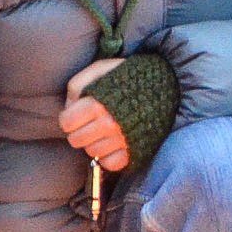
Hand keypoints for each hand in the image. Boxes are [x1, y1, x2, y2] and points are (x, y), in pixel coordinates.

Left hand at [59, 56, 128, 172]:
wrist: (164, 84)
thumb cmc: (127, 75)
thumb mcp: (100, 68)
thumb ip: (77, 84)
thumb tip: (69, 107)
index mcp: (98, 104)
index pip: (67, 123)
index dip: (69, 117)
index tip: (77, 113)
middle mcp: (109, 124)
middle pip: (76, 140)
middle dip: (79, 130)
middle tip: (90, 121)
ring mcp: (122, 140)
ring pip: (91, 152)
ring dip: (94, 142)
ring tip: (104, 128)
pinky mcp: (134, 151)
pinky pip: (109, 163)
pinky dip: (108, 155)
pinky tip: (113, 141)